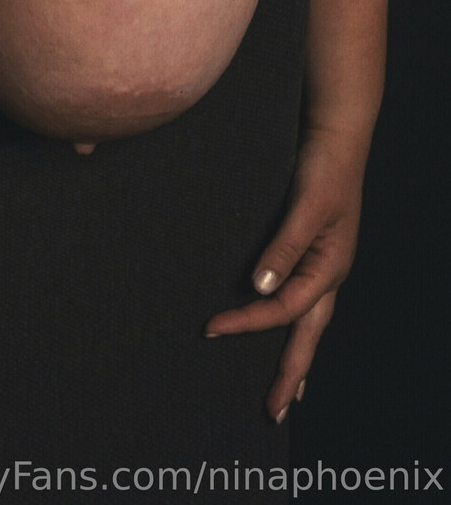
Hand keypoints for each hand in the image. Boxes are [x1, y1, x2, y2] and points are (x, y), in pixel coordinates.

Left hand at [203, 123, 368, 424]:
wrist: (336, 135)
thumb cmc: (325, 167)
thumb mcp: (307, 205)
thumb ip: (284, 247)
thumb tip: (260, 288)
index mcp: (330, 268)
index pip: (283, 310)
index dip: (247, 322)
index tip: (211, 329)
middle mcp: (329, 273)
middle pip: (308, 336)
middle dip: (291, 375)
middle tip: (273, 413)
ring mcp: (324, 264)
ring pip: (308, 323)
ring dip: (296, 356)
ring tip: (286, 390)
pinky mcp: (314, 250)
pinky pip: (302, 299)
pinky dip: (293, 323)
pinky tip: (282, 328)